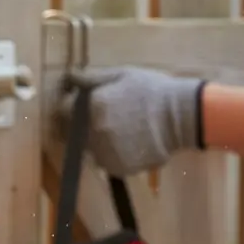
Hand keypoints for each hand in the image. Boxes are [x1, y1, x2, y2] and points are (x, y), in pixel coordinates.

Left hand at [63, 67, 203, 176]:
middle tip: (103, 119)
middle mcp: (92, 132)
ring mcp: (104, 152)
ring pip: (88, 149)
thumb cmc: (152, 91)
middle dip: (80, 126)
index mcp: (90, 107)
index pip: (61, 111)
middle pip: (71, 133)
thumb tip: (67, 77)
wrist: (182, 116)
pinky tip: (129, 143)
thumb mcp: (121, 75)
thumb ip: (90, 78)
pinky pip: (106, 162)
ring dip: (96, 142)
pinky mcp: (117, 168)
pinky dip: (112, 155)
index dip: (66, 107)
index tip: (75, 105)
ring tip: (120, 130)